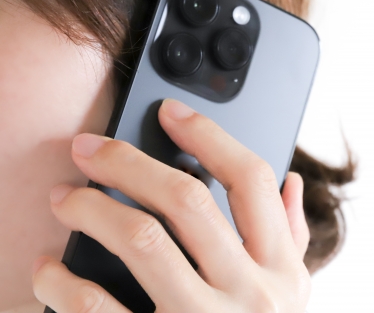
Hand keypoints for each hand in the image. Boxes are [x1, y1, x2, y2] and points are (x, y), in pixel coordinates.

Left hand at [31, 98, 310, 311]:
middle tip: (87, 148)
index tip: (170, 113)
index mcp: (282, 269)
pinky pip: (98, 309)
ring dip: (90, 209)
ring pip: (141, 240)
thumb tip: (291, 183)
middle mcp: (249, 294)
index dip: (209, 135)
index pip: (252, 179)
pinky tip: (48, 269)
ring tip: (64, 199)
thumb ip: (292, 237)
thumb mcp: (293, 296)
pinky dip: (61, 283)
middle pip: (188, 200)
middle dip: (128, 162)